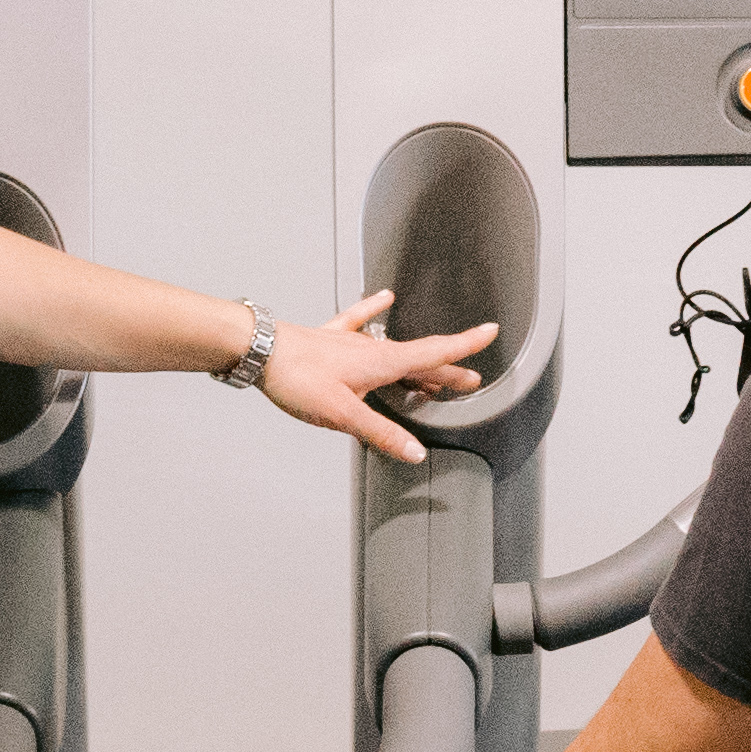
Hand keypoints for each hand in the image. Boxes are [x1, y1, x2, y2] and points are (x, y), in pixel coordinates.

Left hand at [257, 291, 498, 463]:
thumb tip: (415, 452)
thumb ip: (381, 433)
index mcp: (382, 363)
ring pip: (395, 349)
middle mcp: (372, 348)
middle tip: (471, 379)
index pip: (434, 353)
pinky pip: (360, 321)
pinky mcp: (331, 338)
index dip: (465, 346)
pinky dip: (374, 311)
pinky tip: (384, 299)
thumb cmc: (297, 378)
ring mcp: (352, 341)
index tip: (491, 333)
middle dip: (448, 368)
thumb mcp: (344, 415)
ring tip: (437, 369)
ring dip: (419, 359)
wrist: (260, 351)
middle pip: (420, 358)